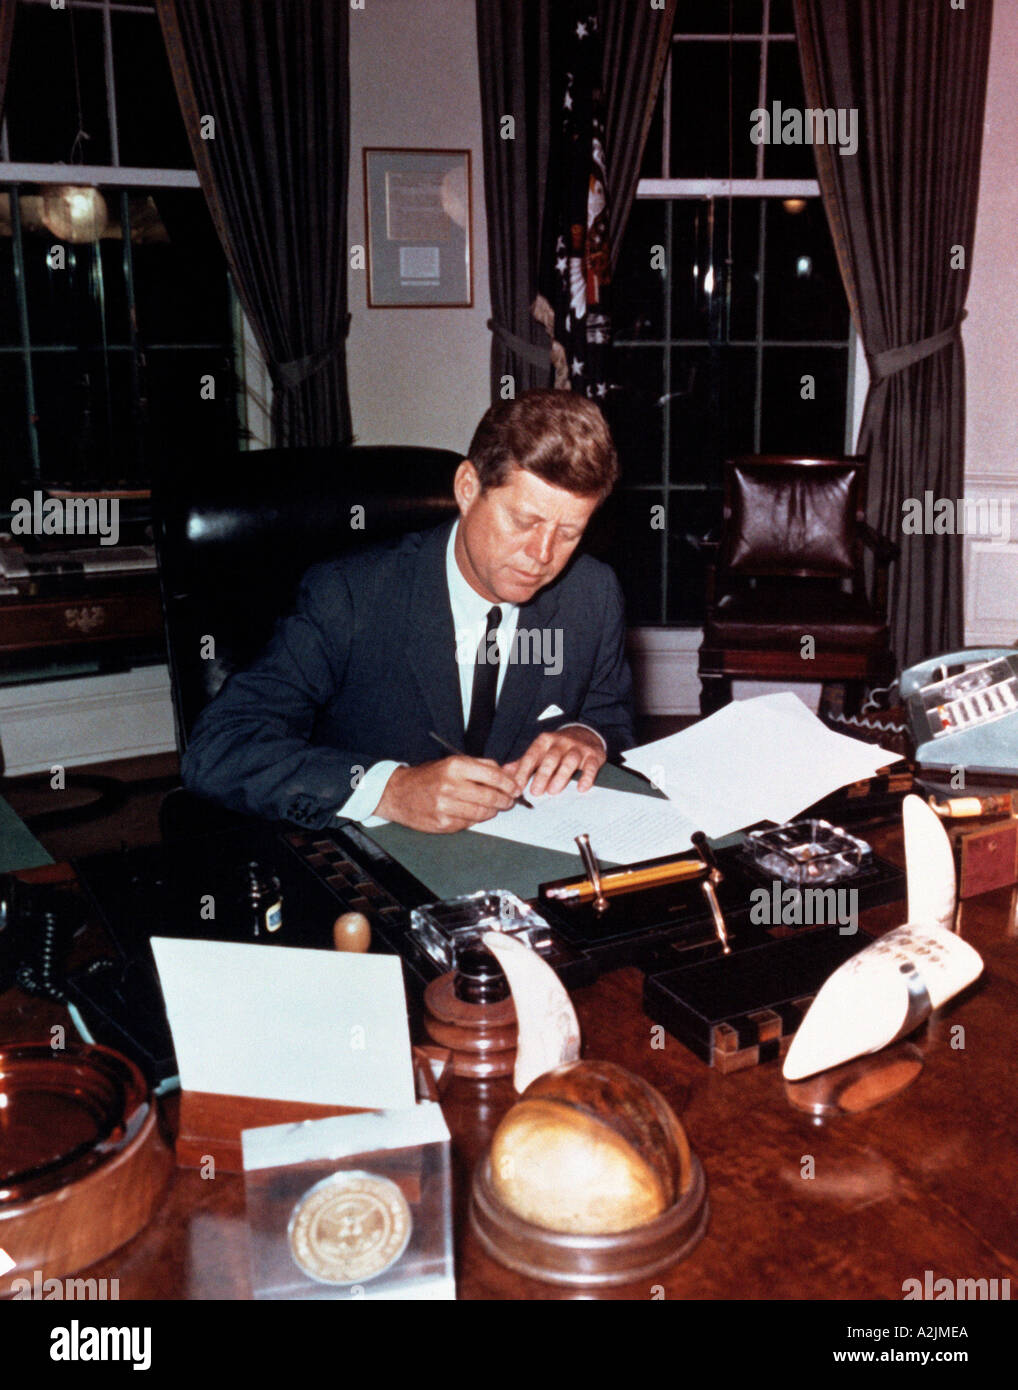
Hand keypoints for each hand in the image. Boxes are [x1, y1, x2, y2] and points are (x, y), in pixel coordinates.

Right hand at [374, 757, 520, 833]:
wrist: (398, 793)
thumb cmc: (430, 776)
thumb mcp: (454, 762)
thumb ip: (483, 766)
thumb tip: (511, 772)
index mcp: (455, 766)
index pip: (493, 777)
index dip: (509, 784)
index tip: (516, 788)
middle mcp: (450, 786)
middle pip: (490, 797)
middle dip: (505, 800)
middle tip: (509, 801)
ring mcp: (445, 807)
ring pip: (482, 813)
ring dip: (492, 812)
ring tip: (493, 808)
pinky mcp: (442, 823)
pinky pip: (469, 823)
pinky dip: (475, 819)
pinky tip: (473, 813)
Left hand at [503, 726, 605, 798]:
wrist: (586, 732)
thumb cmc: (558, 746)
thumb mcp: (540, 750)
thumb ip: (524, 762)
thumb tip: (504, 772)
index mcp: (544, 741)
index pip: (532, 756)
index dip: (523, 771)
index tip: (517, 787)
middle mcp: (561, 742)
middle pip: (550, 758)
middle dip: (542, 775)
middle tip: (535, 792)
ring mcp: (577, 748)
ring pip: (569, 761)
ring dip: (561, 776)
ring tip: (553, 791)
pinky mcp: (593, 755)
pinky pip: (590, 766)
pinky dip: (587, 777)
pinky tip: (581, 788)